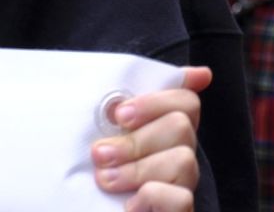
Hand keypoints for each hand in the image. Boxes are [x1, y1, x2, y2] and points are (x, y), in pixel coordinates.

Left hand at [91, 66, 210, 210]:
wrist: (88, 209)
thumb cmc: (100, 179)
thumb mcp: (107, 141)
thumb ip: (122, 113)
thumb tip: (170, 74)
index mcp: (167, 133)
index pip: (185, 101)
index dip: (155, 101)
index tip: (120, 114)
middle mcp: (181, 155)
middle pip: (181, 126)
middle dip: (136, 139)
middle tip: (101, 154)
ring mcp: (184, 185)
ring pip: (184, 160)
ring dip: (137, 169)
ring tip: (106, 180)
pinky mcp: (181, 210)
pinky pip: (182, 199)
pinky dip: (152, 197)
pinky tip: (129, 205)